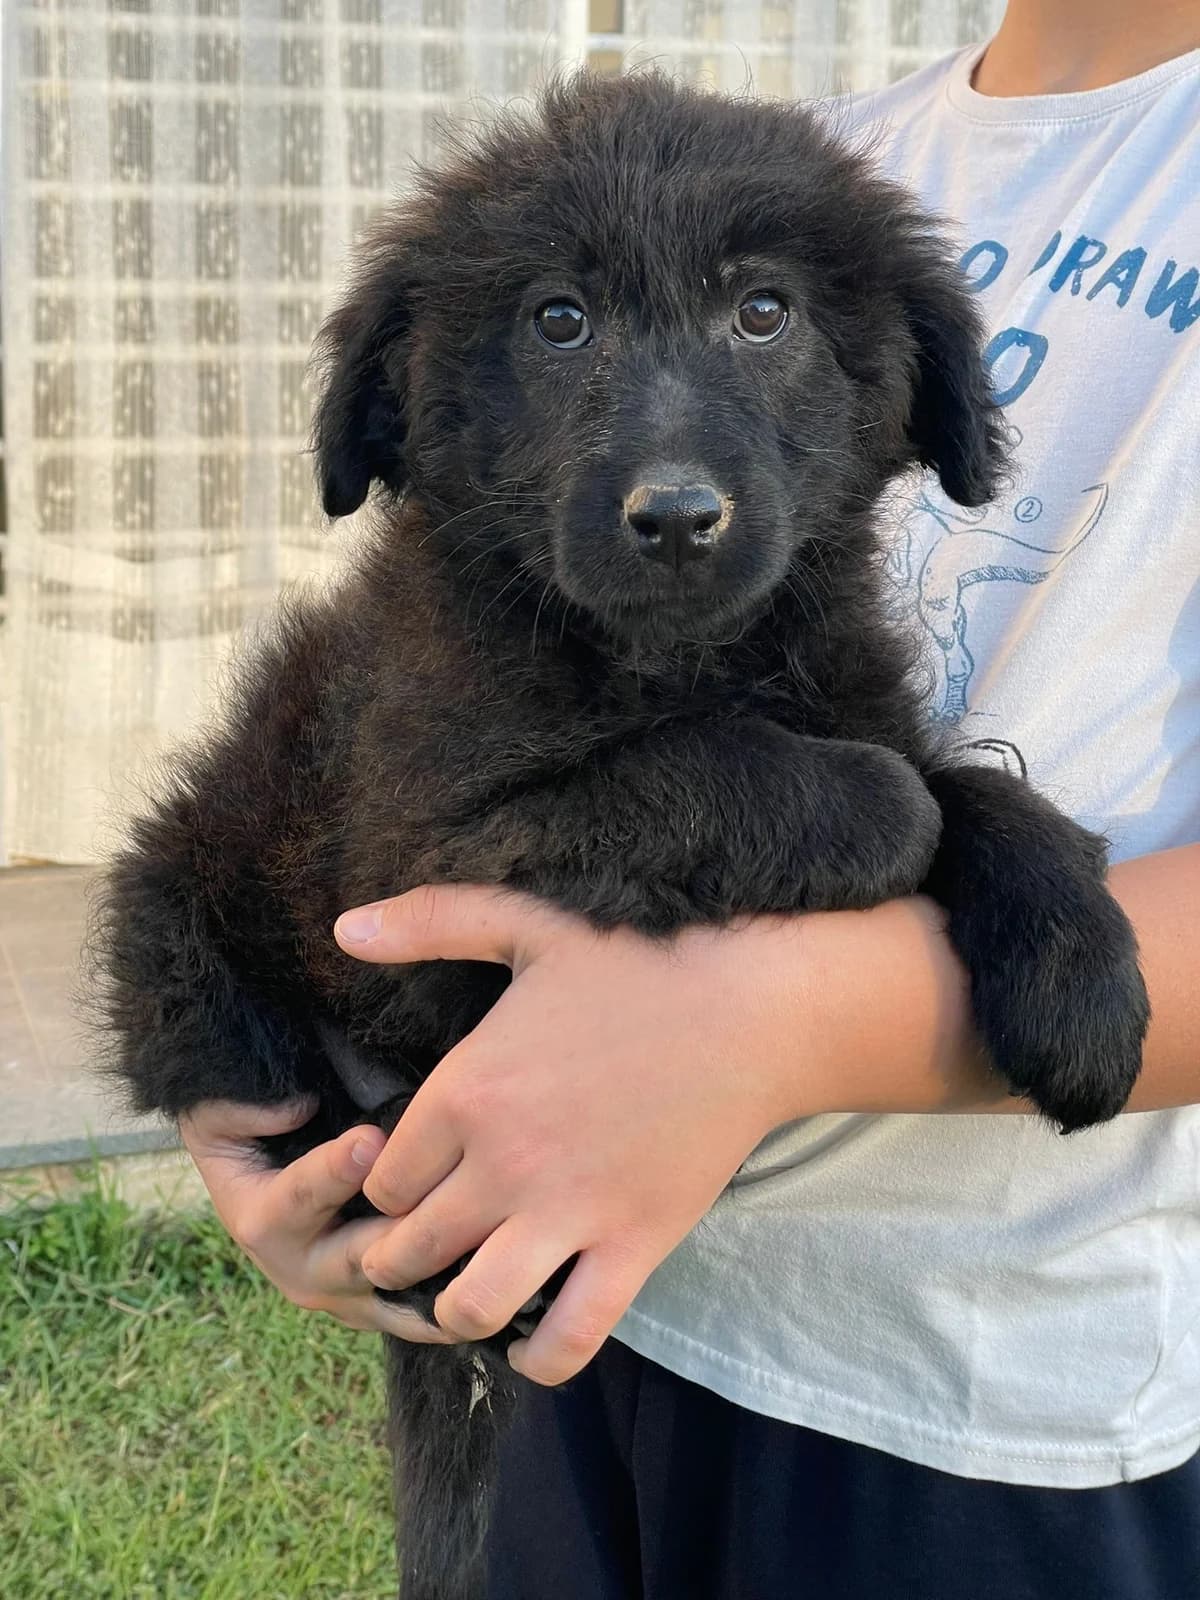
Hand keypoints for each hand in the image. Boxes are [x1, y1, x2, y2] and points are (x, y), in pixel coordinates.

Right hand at [178, 1099, 455, 1340]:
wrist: (257, 1178)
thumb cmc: (243, 1135)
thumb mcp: (218, 1115)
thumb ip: (242, 1111)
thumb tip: (295, 1110)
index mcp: (260, 1218)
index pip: (297, 1196)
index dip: (333, 1170)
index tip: (372, 1140)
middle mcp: (298, 1266)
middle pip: (354, 1259)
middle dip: (396, 1237)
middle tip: (438, 1210)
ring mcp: (340, 1293)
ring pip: (390, 1298)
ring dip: (430, 1283)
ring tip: (479, 1264)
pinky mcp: (373, 1304)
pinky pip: (411, 1314)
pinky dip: (446, 1307)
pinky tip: (491, 1290)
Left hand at [334, 885, 809, 1385]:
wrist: (749, 1008)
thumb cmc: (637, 962)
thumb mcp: (526, 923)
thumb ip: (431, 922)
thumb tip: (345, 926)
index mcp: (466, 1090)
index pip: (380, 1180)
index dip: (384, 1187)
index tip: (407, 1182)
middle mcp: (504, 1163)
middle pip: (408, 1250)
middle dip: (398, 1257)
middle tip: (416, 1249)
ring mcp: (569, 1213)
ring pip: (470, 1307)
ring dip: (451, 1311)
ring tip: (463, 1289)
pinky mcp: (632, 1247)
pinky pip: (569, 1340)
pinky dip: (540, 1357)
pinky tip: (531, 1338)